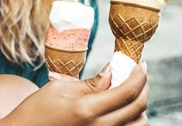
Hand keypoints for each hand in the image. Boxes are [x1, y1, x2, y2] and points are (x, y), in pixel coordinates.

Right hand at [1, 62, 149, 125]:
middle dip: (144, 87)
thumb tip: (113, 70)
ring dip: (140, 106)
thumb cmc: (37, 110)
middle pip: (138, 108)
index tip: (140, 63)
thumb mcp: (60, 89)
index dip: (138, 75)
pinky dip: (132, 119)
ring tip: (129, 91)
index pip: (127, 92)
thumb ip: (91, 83)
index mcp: (87, 110)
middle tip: (139, 73)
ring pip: (140, 124)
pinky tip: (122, 107)